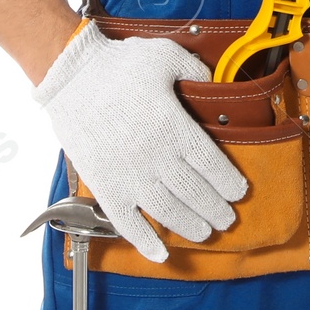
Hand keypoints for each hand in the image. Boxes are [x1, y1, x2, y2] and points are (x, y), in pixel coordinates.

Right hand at [33, 22, 248, 261]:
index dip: (229, 182)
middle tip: (227, 219)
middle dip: (215, 209)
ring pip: (168, 212)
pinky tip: (161, 253)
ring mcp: (129, 175)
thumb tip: (211, 80)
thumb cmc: (118, 64)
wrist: (70, 76)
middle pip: (195, 192)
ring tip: (204, 233)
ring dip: (189, 226)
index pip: (211, 164)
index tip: (239, 192)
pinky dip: (145, 242)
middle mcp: (156, 156)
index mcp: (174, 127)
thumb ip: (195, 68)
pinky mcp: (105, 186)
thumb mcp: (166, 55)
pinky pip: (127, 223)